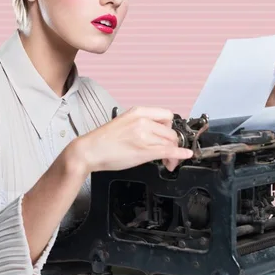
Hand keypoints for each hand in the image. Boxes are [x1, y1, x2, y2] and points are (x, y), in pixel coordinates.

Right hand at [68, 106, 193, 173]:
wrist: (89, 151)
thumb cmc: (103, 140)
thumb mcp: (124, 123)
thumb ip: (142, 124)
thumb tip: (158, 133)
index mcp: (138, 112)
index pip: (167, 115)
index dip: (170, 127)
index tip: (168, 136)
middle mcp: (143, 121)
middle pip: (171, 131)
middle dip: (173, 144)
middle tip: (169, 153)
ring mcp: (144, 135)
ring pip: (170, 143)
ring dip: (173, 153)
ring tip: (167, 162)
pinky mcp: (144, 151)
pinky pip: (168, 151)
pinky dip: (179, 154)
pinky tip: (184, 155)